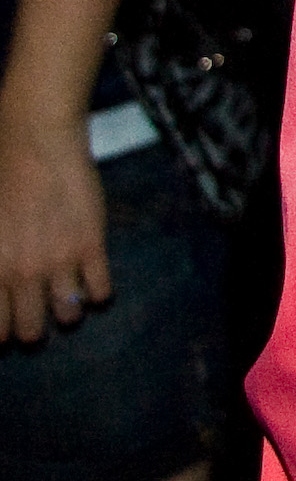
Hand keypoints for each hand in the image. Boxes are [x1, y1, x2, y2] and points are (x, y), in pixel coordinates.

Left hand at [0, 116, 111, 343]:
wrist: (36, 145)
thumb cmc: (1, 180)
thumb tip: (1, 283)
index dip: (4, 335)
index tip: (10, 328)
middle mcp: (23, 274)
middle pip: (33, 331)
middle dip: (36, 330)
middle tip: (39, 318)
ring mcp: (60, 261)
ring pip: (69, 315)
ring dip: (69, 313)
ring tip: (69, 298)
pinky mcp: (91, 244)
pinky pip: (101, 290)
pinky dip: (99, 294)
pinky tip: (94, 282)